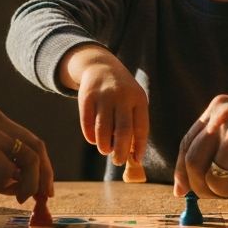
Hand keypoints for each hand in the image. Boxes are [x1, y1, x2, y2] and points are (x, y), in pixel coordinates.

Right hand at [0, 107, 54, 202]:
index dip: (43, 166)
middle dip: (44, 176)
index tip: (44, 188)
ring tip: (18, 197)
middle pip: (36, 148)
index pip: (32, 141)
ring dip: (29, 182)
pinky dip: (4, 182)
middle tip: (42, 198)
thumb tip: (16, 187)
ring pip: (28, 158)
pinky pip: (6, 170)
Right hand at [58, 45, 148, 166]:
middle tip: (118, 161)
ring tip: (105, 149)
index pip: (141, 128)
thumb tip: (134, 157)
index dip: (139, 147)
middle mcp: (122, 96)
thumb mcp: (133, 101)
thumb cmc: (122, 94)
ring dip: (104, 146)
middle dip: (120, 152)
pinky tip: (94, 139)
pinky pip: (88, 125)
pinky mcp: (86, 98)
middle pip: (123, 131)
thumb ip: (135, 124)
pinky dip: (91, 137)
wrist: (100, 66)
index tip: (136, 160)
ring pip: (103, 130)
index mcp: (138, 98)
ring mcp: (103, 96)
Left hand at [174, 95, 227, 198]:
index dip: (182, 170)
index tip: (183, 189)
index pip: (187, 143)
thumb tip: (187, 182)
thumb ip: (217, 142)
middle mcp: (222, 118)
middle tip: (212, 197)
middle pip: (193, 163)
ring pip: (215, 179)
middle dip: (200, 187)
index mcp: (217, 109)